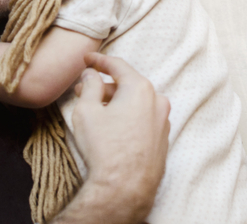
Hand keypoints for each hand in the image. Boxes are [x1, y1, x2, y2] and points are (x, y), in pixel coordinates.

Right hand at [53, 52, 169, 223]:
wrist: (124, 187)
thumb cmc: (105, 147)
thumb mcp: (87, 110)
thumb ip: (89, 86)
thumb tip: (90, 74)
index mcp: (140, 88)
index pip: (118, 65)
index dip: (99, 60)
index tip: (86, 58)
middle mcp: (157, 100)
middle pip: (128, 84)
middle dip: (105, 84)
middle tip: (84, 87)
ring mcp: (163, 121)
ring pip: (137, 102)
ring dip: (117, 101)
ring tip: (95, 108)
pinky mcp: (163, 139)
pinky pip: (143, 118)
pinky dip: (128, 115)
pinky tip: (112, 125)